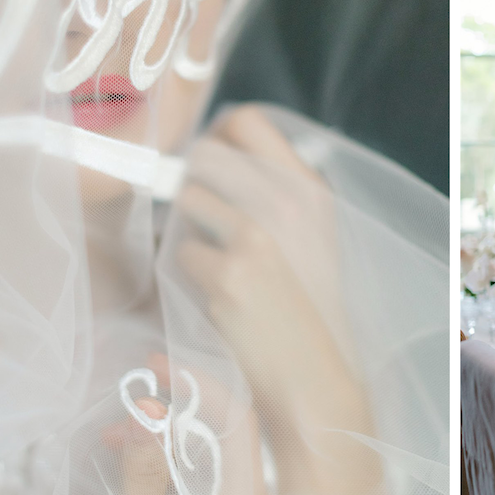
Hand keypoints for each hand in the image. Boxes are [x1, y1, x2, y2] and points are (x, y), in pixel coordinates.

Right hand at [103, 353, 283, 494]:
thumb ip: (146, 475)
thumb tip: (147, 412)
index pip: (236, 423)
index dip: (198, 385)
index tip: (155, 368)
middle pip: (229, 435)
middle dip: (177, 411)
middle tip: (127, 405)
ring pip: (220, 457)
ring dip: (173, 438)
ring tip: (118, 436)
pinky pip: (219, 482)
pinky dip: (183, 465)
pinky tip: (140, 462)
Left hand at [173, 105, 379, 494]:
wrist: (314, 374)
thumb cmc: (309, 306)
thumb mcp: (314, 235)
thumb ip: (278, 192)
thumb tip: (217, 155)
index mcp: (311, 189)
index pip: (246, 120)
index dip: (217, 135)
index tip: (213, 162)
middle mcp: (287, 203)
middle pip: (206, 153)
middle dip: (194, 179)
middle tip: (200, 210)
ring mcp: (257, 236)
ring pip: (187, 198)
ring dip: (188, 224)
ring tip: (214, 255)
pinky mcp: (227, 274)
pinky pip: (181, 249)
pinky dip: (189, 269)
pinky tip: (215, 290)